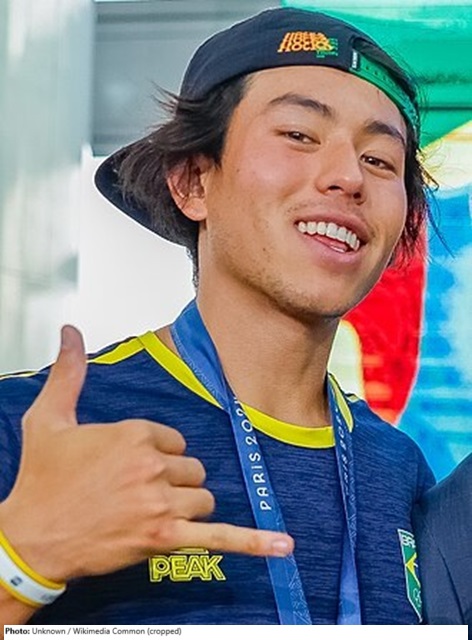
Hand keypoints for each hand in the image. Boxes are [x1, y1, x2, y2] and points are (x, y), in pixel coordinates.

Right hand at [0, 326, 292, 583]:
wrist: (31, 538)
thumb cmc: (40, 482)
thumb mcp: (48, 419)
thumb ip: (69, 373)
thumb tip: (71, 332)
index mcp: (134, 434)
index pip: (173, 439)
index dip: (156, 454)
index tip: (131, 466)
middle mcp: (151, 466)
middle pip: (192, 468)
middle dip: (173, 479)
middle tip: (139, 490)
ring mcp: (160, 503)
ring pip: (203, 496)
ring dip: (186, 503)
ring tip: (153, 510)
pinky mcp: (164, 536)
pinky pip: (217, 537)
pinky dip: (252, 543)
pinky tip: (282, 546)